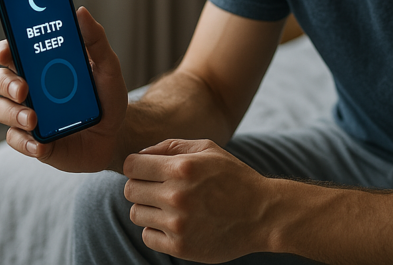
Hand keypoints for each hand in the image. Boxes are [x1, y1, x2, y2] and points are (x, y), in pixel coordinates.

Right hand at [0, 6, 128, 171]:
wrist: (117, 134)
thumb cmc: (107, 96)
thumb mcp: (108, 67)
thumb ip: (95, 40)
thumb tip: (81, 11)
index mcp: (42, 66)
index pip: (12, 52)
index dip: (3, 50)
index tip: (6, 51)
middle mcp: (29, 88)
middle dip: (6, 83)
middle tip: (24, 89)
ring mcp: (27, 114)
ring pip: (1, 109)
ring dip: (13, 114)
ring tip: (34, 119)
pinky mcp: (32, 139)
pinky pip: (16, 140)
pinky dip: (25, 142)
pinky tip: (40, 144)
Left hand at [123, 139, 277, 261]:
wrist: (262, 215)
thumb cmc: (234, 178)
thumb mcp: (209, 150)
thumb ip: (172, 146)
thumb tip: (140, 154)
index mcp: (182, 167)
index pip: (131, 166)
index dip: (136, 166)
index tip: (147, 170)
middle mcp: (176, 195)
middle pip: (130, 190)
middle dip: (142, 186)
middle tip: (161, 188)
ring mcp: (177, 223)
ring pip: (136, 214)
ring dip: (149, 208)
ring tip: (172, 206)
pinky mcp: (179, 247)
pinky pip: (148, 236)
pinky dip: (157, 229)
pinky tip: (177, 222)